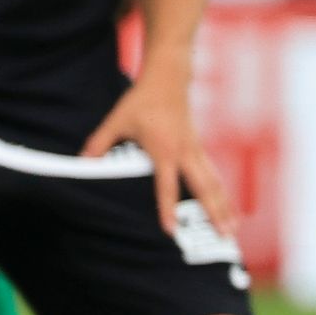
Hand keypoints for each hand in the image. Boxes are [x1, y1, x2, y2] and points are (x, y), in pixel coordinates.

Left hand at [85, 74, 232, 241]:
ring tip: (232, 229)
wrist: (169, 78)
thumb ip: (100, 142)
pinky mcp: (199, 148)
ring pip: (215, 184)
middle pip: (205, 189)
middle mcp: (185, 153)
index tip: (171, 230)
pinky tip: (228, 208)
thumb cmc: (142, 100)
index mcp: (164, 150)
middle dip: (216, 213)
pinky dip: (222, 194)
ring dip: (225, 207)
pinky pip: (214, 175)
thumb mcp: (117, 120)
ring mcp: (196, 150)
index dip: (167, 209)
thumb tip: (83, 161)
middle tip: (224, 236)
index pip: (166, 187)